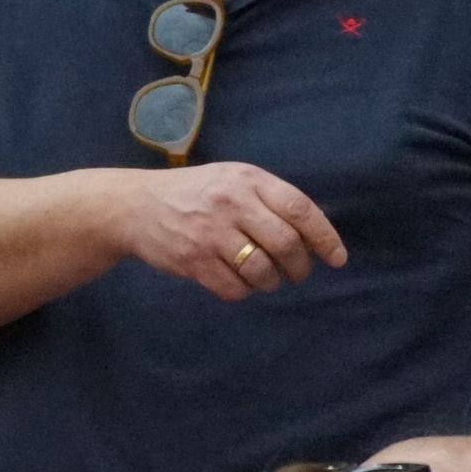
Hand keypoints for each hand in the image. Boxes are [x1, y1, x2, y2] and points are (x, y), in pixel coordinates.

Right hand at [118, 162, 346, 302]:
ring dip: (271, 282)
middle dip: (299, 267)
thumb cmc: (193, 193)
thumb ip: (268, 199)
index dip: (325, 237)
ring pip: (262, 272)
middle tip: (296, 274)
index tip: (337, 259)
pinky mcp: (193, 260)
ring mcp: (210, 233)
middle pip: (286, 244)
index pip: (299, 209)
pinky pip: (234, 289)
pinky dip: (243, 291)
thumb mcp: (230, 180)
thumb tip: (314, 237)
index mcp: (246, 179)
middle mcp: (230, 203)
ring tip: (265, 278)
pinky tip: (236, 281)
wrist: (133, 205)